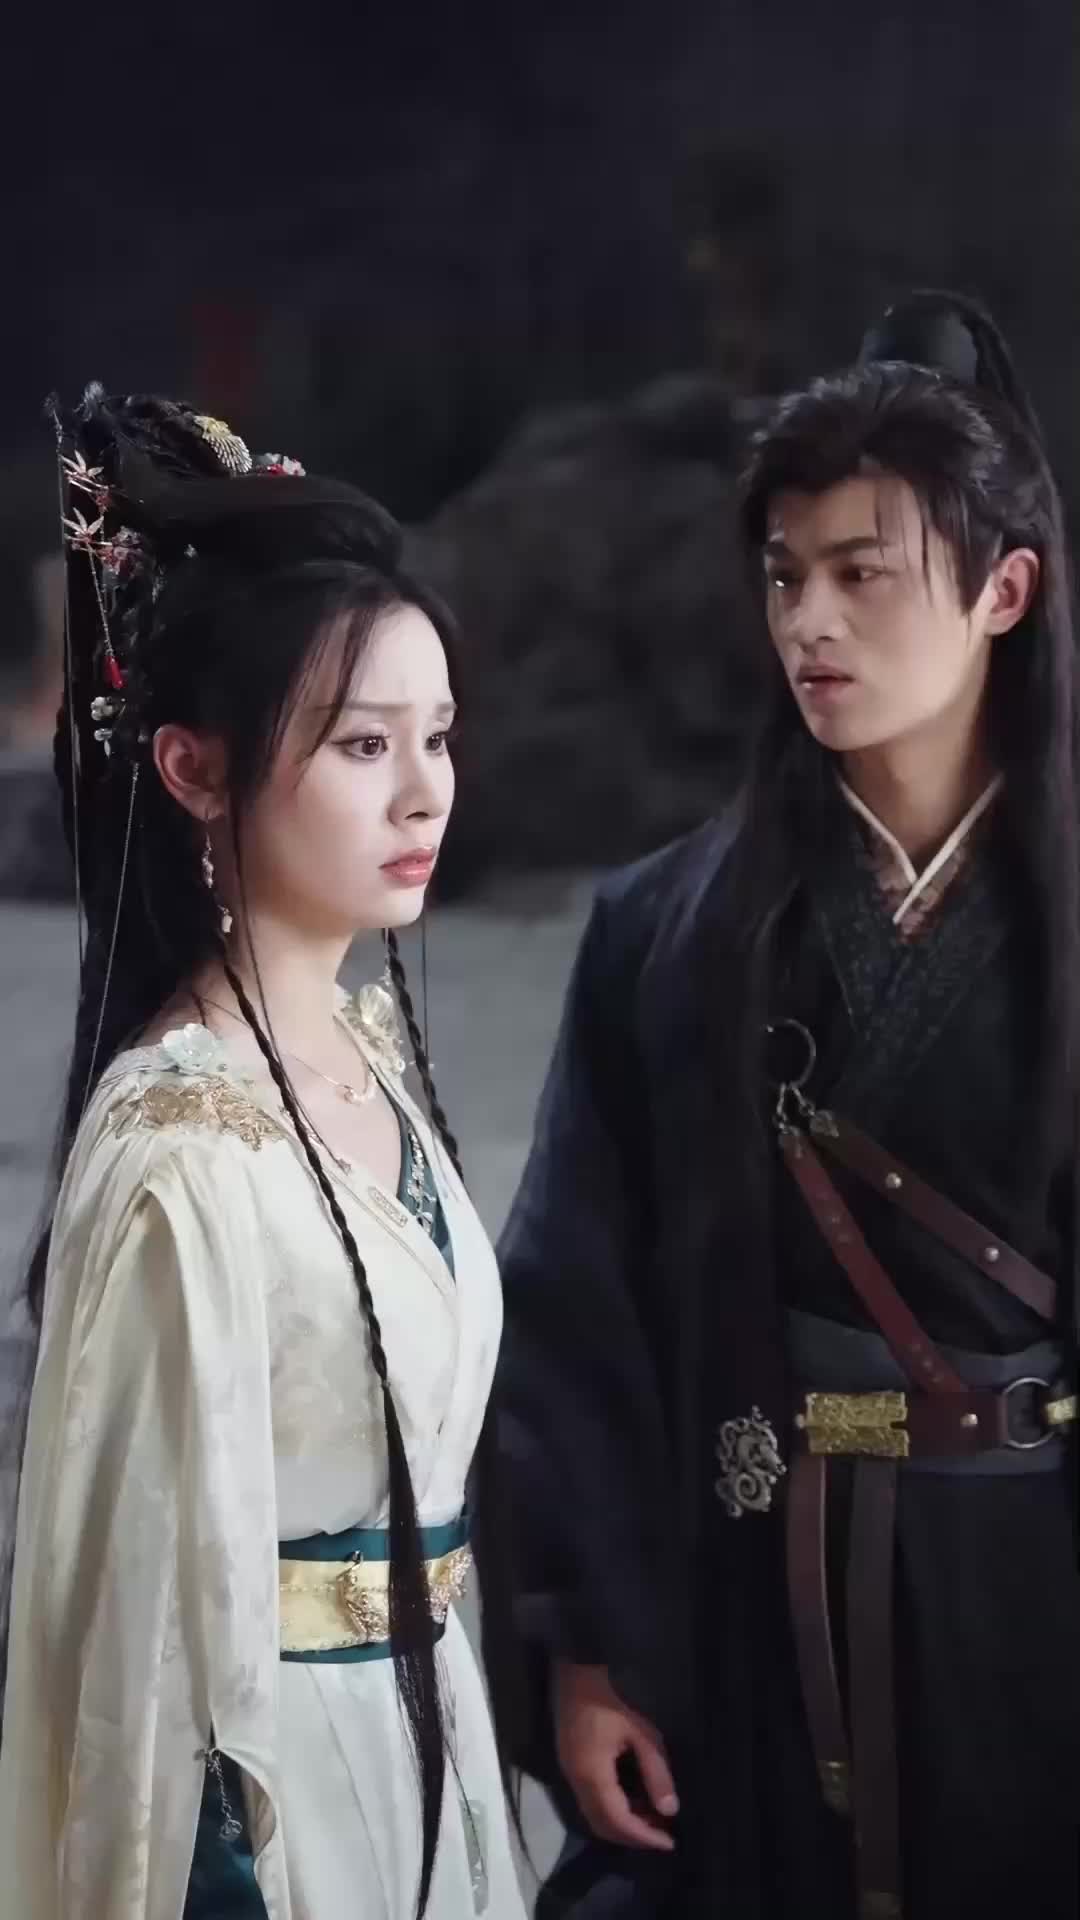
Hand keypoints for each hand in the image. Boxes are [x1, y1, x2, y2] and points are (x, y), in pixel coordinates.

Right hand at [554, 1660, 678, 1852]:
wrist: (577, 1676)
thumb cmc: (612, 1701)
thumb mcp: (641, 1734)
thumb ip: (656, 1772)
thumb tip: (670, 1811)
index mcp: (593, 1776)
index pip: (618, 1821)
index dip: (644, 1836)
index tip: (669, 1843)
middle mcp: (577, 1783)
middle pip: (603, 1826)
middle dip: (633, 1836)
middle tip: (662, 1835)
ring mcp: (570, 1776)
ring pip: (595, 1817)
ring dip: (623, 1825)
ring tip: (652, 1820)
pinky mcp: (571, 1768)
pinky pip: (591, 1804)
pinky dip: (613, 1812)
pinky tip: (633, 1800)